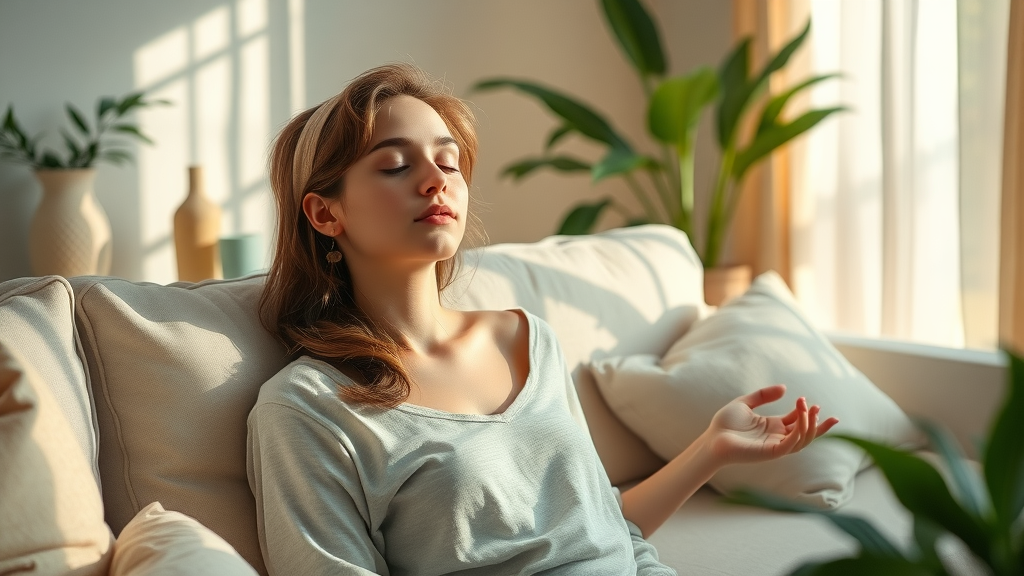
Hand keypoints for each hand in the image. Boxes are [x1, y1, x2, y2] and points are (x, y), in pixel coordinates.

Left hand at [702, 384, 838, 464]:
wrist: (712, 438)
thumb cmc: (725, 423)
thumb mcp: (745, 403)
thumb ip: (763, 395)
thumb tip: (785, 388)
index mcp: (773, 426)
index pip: (799, 422)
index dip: (810, 414)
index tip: (818, 405)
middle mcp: (777, 437)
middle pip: (806, 433)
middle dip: (817, 422)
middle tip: (819, 407)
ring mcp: (775, 445)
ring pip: (802, 439)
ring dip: (809, 424)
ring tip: (809, 408)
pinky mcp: (771, 452)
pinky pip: (791, 444)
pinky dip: (799, 432)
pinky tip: (801, 418)